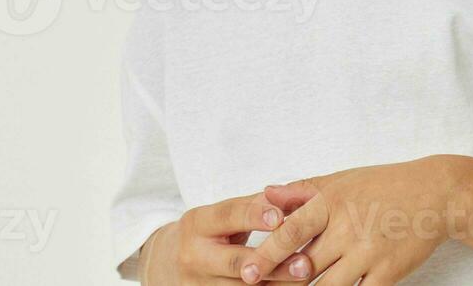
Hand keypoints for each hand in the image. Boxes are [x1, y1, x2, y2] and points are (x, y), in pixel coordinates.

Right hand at [142, 191, 311, 284]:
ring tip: (305, 278)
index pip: (227, 216)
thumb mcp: (220, 213)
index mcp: (197, 224)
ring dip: (276, 283)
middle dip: (270, 263)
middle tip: (303, 263)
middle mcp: (195, 256)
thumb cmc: (206, 231)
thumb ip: (254, 204)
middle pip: (236, 262)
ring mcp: (199, 284)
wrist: (166, 262)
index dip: (254, 216)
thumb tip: (290, 195)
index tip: (280, 217)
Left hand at [238, 158, 454, 285]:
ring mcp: (369, 254)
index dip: (266, 254)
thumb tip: (265, 193)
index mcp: (334, 202)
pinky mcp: (388, 274)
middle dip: (281, 284)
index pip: (291, 231)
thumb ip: (304, 190)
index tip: (246, 273)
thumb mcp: (344, 179)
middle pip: (305, 267)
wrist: (438, 194)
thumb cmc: (386, 185)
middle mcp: (349, 229)